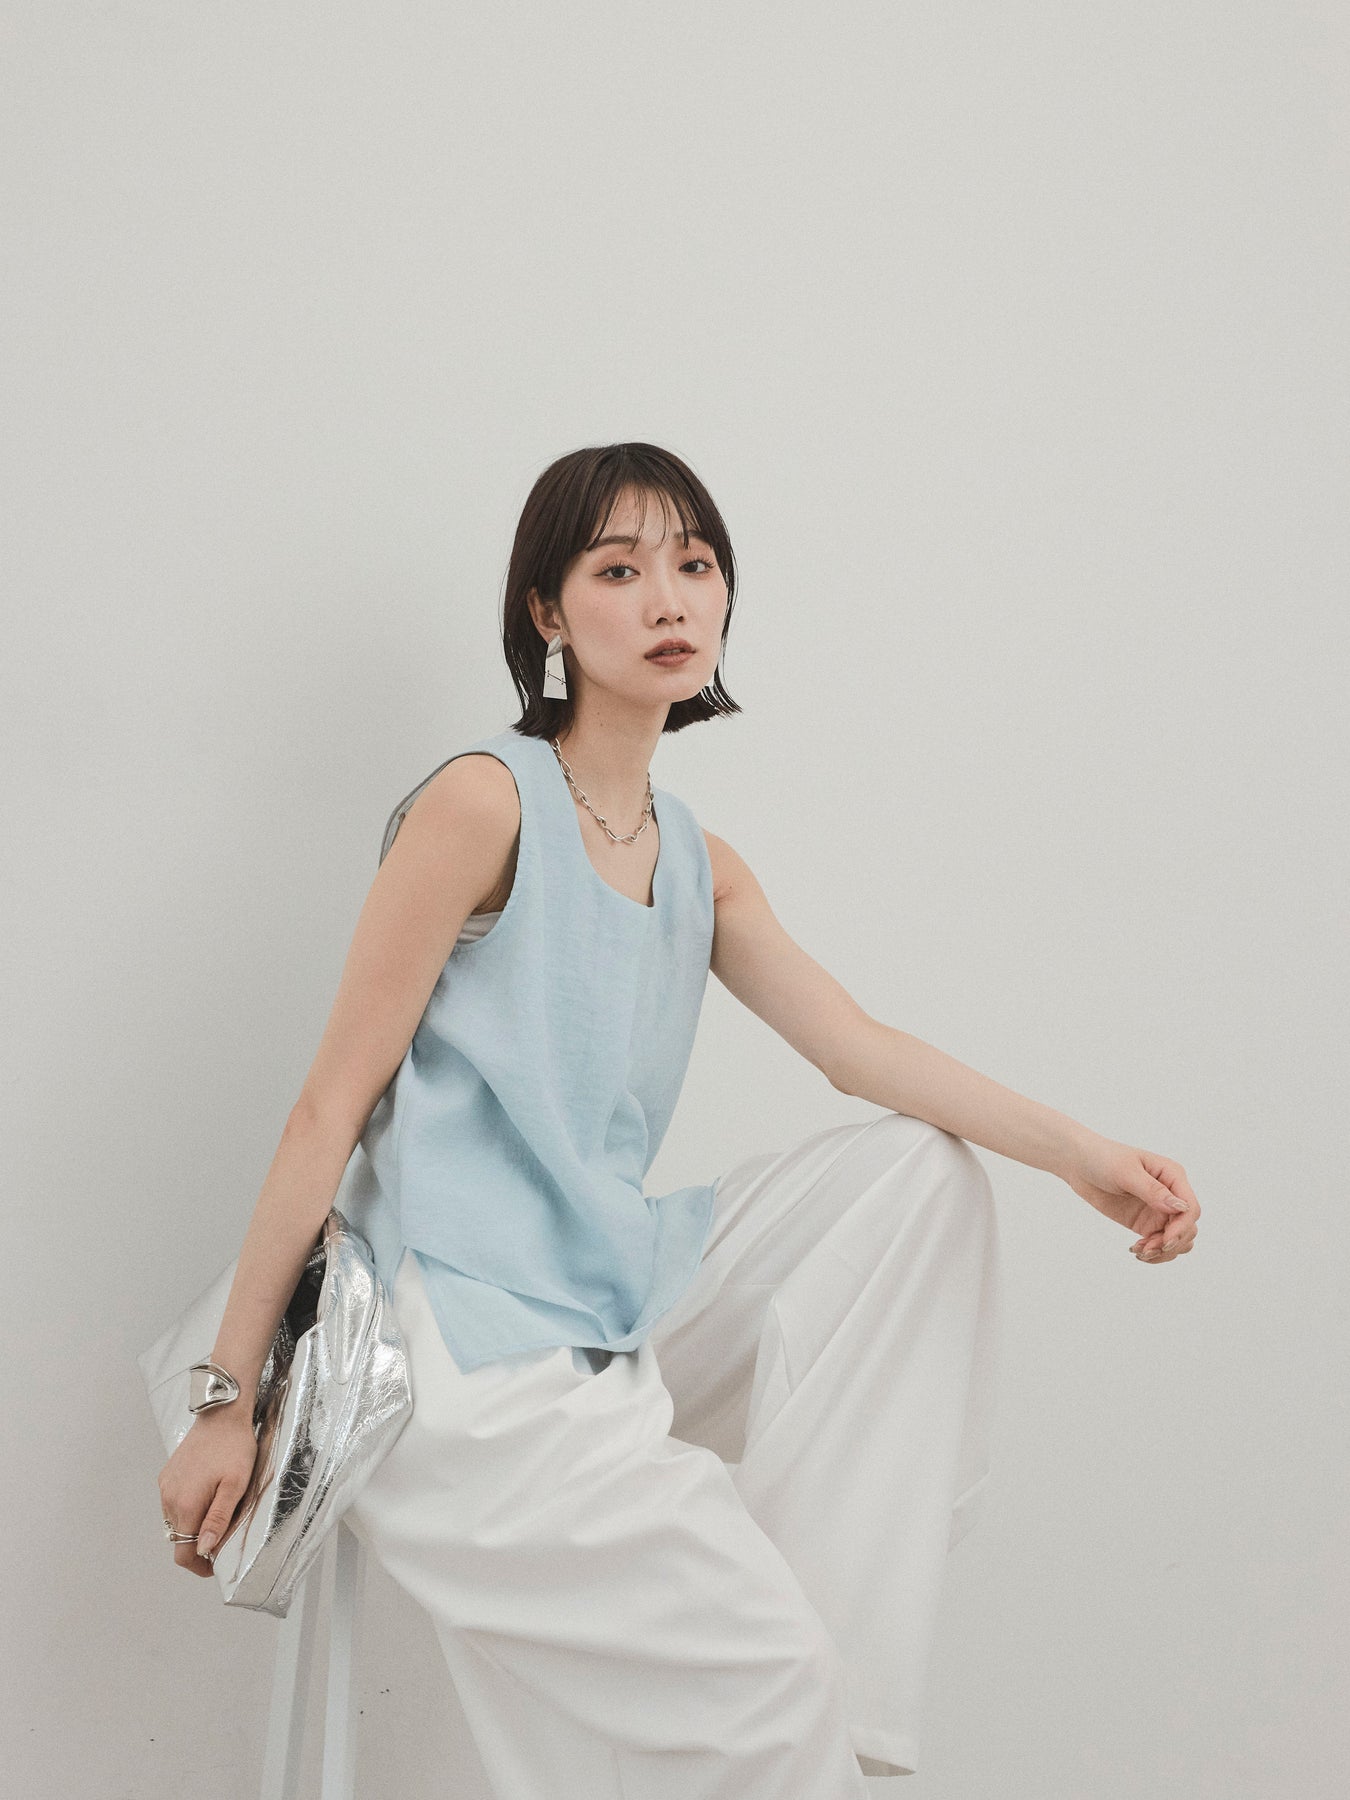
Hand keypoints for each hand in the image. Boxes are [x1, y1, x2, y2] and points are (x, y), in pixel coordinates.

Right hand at [157, 1407, 258, 1577]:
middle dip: (198, 1545)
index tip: (215, 1565)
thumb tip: (204, 1550)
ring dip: (192, 1526)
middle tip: (222, 1537)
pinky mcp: (166, 1476)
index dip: (198, 1566)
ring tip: (217, 1514)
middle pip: (178, 1540)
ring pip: (175, 1522)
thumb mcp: (236, 1485)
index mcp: (186, 1505)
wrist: (222, 1414)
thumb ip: (218, 1519)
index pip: (183, 1553)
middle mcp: (169, 1499)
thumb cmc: (234, 1448)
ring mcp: (165, 1487)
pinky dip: (186, 1509)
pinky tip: (206, 1495)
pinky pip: (172, 1503)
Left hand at [1060, 1134, 1199, 1264]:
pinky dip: (1152, 1252)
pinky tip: (1135, 1250)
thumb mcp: (1126, 1172)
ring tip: (1140, 1251)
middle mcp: (1170, 1194)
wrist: (1079, 1164)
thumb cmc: (1103, 1158)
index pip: (1190, 1208)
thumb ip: (1152, 1190)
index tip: (1164, 1241)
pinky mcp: (1145, 1223)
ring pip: (1178, 1240)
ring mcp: (1158, 1210)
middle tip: (1147, 1248)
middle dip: (1172, 1243)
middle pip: (1188, 1228)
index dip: (1182, 1228)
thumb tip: (1180, 1208)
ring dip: (1164, 1251)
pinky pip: (1159, 1243)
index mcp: (1172, 1176)